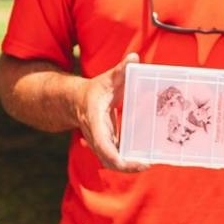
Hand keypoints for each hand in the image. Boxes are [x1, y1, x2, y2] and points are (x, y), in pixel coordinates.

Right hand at [75, 52, 148, 172]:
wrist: (75, 100)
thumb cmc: (94, 90)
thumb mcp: (108, 79)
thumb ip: (121, 69)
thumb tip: (133, 57)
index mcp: (95, 121)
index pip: (104, 145)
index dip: (119, 158)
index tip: (136, 161)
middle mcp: (96, 136)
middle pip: (108, 160)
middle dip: (127, 167)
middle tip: (148, 164)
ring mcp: (99, 142)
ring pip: (111, 162)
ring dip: (127, 166)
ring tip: (149, 163)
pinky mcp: (105, 144)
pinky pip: (114, 158)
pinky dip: (127, 161)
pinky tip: (143, 159)